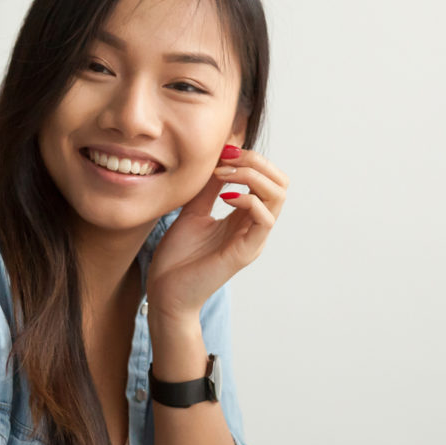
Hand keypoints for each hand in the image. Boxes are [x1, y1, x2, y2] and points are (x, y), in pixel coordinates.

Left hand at [145, 145, 288, 318]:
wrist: (165, 292)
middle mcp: (254, 227)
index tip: (223, 152)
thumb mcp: (193, 211)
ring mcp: (253, 239)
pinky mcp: (246, 252)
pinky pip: (265, 219)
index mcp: (244, 217)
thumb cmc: (178, 257)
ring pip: (278, 197)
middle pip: (280, 183)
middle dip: (257, 162)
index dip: (250, 159)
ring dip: (253, 176)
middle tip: (228, 158)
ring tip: (224, 174)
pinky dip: (249, 199)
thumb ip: (207, 188)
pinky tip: (225, 197)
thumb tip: (218, 159)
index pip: (267, 179)